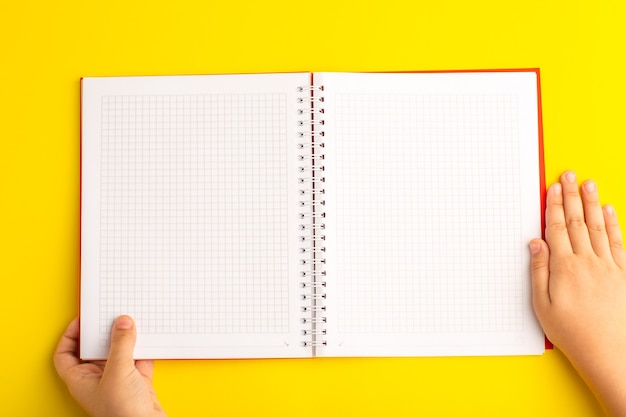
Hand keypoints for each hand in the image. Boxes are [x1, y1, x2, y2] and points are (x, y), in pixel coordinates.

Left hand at [54, 316, 167, 416]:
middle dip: (103, 333)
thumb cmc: (121, 413)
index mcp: (81, 380)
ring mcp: (118, 381)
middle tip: (111, 316)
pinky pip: (139, 360)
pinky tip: (149, 340)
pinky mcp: (137, 383)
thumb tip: (122, 323)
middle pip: (94, 350)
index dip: (70, 335)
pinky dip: (144, 349)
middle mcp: (97, 379)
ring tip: (131, 323)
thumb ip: (121, 345)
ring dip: (126, 339)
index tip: (82, 319)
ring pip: (119, 353)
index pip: (65, 354)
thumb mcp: (118, 372)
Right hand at [530, 171, 625, 416]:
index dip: (554, 205)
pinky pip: (616, 242)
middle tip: (570, 175)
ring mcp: (607, 266)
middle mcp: (587, 262)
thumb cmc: (572, 331)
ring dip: (592, 203)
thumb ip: (539, 271)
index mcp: (565, 268)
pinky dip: (613, 224)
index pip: (557, 228)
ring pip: (598, 227)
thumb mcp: (543, 305)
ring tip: (590, 183)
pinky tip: (609, 211)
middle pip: (577, 222)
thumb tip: (536, 244)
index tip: (554, 187)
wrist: (610, 352)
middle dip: (572, 196)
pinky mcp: (621, 274)